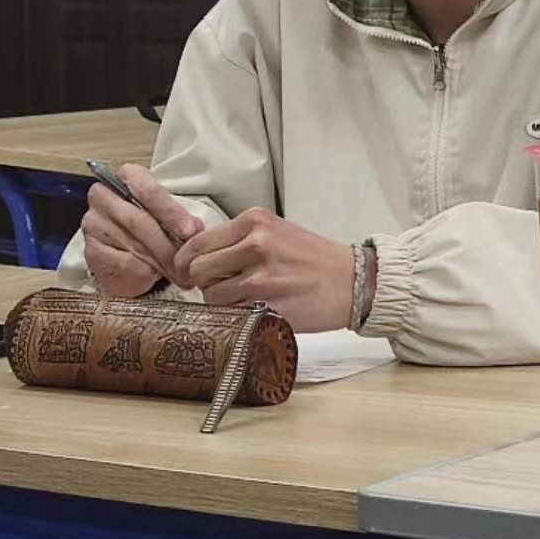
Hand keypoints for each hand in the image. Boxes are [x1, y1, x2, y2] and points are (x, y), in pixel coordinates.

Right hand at [79, 164, 202, 298]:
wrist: (129, 254)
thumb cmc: (151, 227)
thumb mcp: (168, 217)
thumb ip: (180, 219)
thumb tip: (196, 230)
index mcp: (126, 176)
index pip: (146, 188)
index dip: (170, 211)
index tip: (190, 231)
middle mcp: (103, 196)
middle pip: (138, 219)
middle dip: (167, 242)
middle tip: (186, 259)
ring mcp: (93, 223)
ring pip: (132, 244)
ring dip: (159, 260)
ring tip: (178, 271)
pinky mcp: (91, 250)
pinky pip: (121, 263)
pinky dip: (143, 271)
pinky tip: (155, 274)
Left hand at [172, 207, 355, 331]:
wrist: (353, 281)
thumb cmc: (314, 259)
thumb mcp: (275, 232)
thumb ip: (238, 239)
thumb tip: (195, 255)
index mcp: (254, 221)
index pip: (197, 243)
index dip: (186, 262)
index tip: (187, 273)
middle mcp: (255, 244)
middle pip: (198, 270)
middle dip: (202, 283)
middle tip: (217, 289)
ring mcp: (261, 276)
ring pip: (211, 296)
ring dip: (220, 303)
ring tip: (243, 299)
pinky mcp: (269, 304)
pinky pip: (232, 314)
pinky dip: (236, 317)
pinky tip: (254, 310)